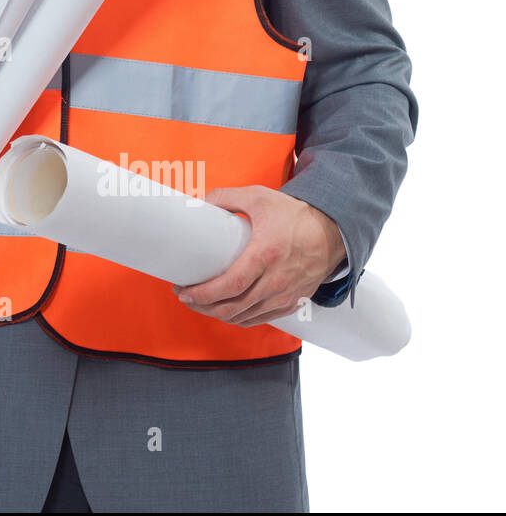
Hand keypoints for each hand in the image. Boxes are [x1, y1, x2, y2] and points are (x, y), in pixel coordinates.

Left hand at [171, 186, 345, 326]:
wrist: (332, 230)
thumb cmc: (296, 214)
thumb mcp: (258, 197)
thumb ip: (225, 196)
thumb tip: (199, 203)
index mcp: (266, 254)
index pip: (230, 285)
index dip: (203, 293)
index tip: (183, 290)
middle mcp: (277, 280)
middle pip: (233, 306)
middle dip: (203, 306)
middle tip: (185, 296)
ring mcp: (286, 294)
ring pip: (245, 316)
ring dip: (218, 314)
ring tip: (200, 303)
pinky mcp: (293, 302)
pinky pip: (261, 319)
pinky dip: (240, 319)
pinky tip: (226, 311)